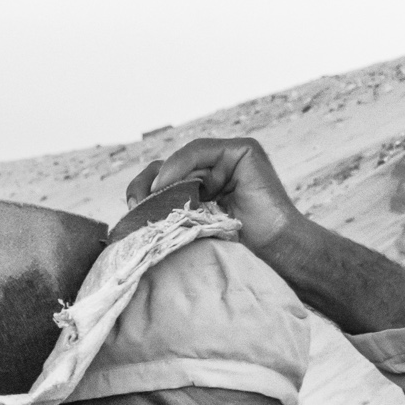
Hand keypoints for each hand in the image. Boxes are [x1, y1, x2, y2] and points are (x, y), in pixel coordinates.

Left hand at [125, 138, 302, 253]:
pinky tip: (164, 184)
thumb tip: (132, 215)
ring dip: (160, 179)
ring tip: (145, 200)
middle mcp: (217, 171)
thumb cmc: (239, 253)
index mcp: (205, 191)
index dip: (144, 192)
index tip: (128, 210)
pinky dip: (178, 165)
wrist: (276, 254)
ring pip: (182, 160)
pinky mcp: (243, 151)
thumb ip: (172, 217)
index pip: (166, 183)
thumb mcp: (193, 234)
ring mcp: (231, 159)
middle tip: (131, 205)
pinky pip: (200, 151)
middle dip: (146, 185)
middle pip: (169, 169)